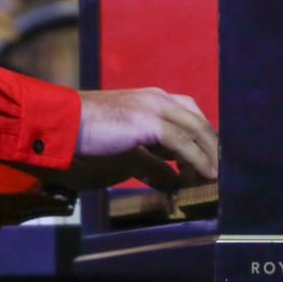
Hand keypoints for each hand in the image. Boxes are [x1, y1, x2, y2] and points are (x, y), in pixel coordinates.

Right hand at [68, 88, 217, 190]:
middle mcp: (157, 98)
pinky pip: (182, 142)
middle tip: (219, 173)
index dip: (203, 140)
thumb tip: (174, 182)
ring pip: (196, 129)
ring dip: (210, 155)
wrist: (63, 123)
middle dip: (212, 147)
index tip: (209, 164)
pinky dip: (197, 160)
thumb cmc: (88, 135)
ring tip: (217, 178)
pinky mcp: (148, 121)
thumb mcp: (128, 150)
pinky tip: (205, 175)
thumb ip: (152, 163)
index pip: (190, 115)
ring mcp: (154, 106)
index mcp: (152, 99)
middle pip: (198, 120)